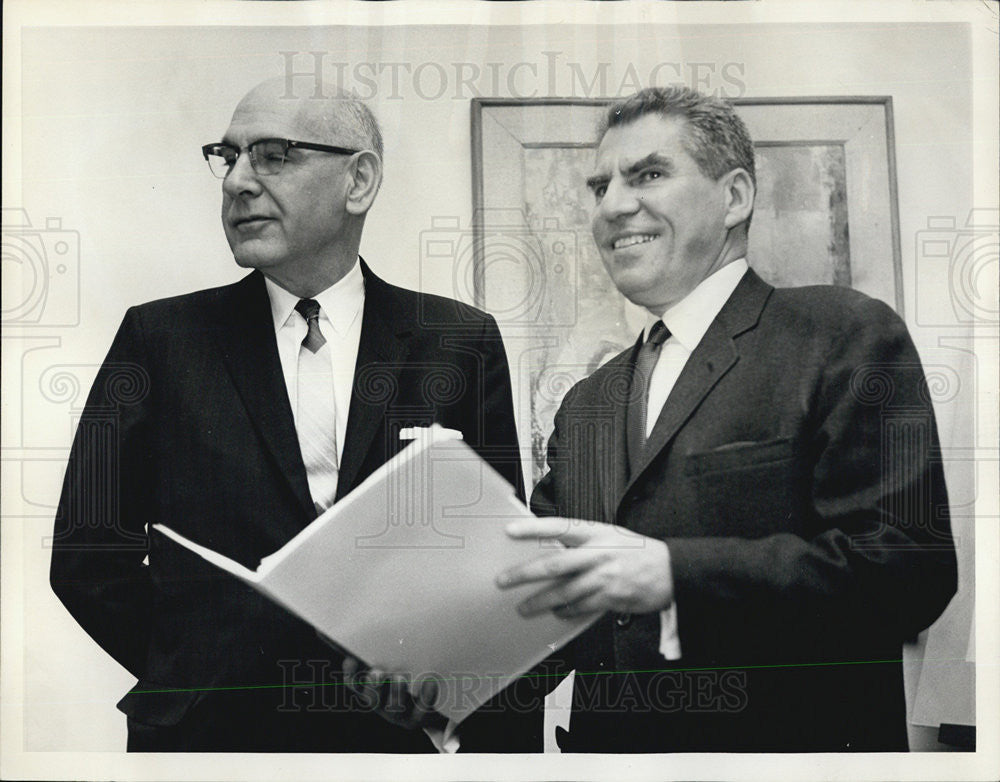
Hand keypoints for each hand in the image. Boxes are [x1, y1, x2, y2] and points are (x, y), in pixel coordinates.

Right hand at [342, 657, 445, 730]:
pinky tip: (430, 682)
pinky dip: (426, 696)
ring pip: (394, 707)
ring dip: (395, 692)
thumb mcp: (396, 660)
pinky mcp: (420, 717)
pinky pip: (422, 709)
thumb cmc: (409, 671)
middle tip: (377, 673)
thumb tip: (383, 614)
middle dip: (373, 686)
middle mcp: (383, 704)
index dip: (350, 673)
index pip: (354, 683)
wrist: (432, 704)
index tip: (351, 660)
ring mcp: (401, 713)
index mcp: (372, 689)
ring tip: (399, 678)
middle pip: (372, 699)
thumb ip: (389, 648)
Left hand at [496, 517, 673, 617]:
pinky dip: (566, 611)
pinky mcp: (610, 598)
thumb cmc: (638, 551)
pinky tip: (557, 612)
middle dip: (525, 574)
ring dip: (540, 602)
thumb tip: (551, 550)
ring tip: (524, 607)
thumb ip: (583, 542)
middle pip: (555, 564)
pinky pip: (581, 607)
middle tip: (504, 580)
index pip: (559, 527)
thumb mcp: (611, 535)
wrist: (672, 571)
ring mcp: (604, 577)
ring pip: (564, 592)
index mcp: (597, 533)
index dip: (533, 528)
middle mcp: (598, 554)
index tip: (511, 531)